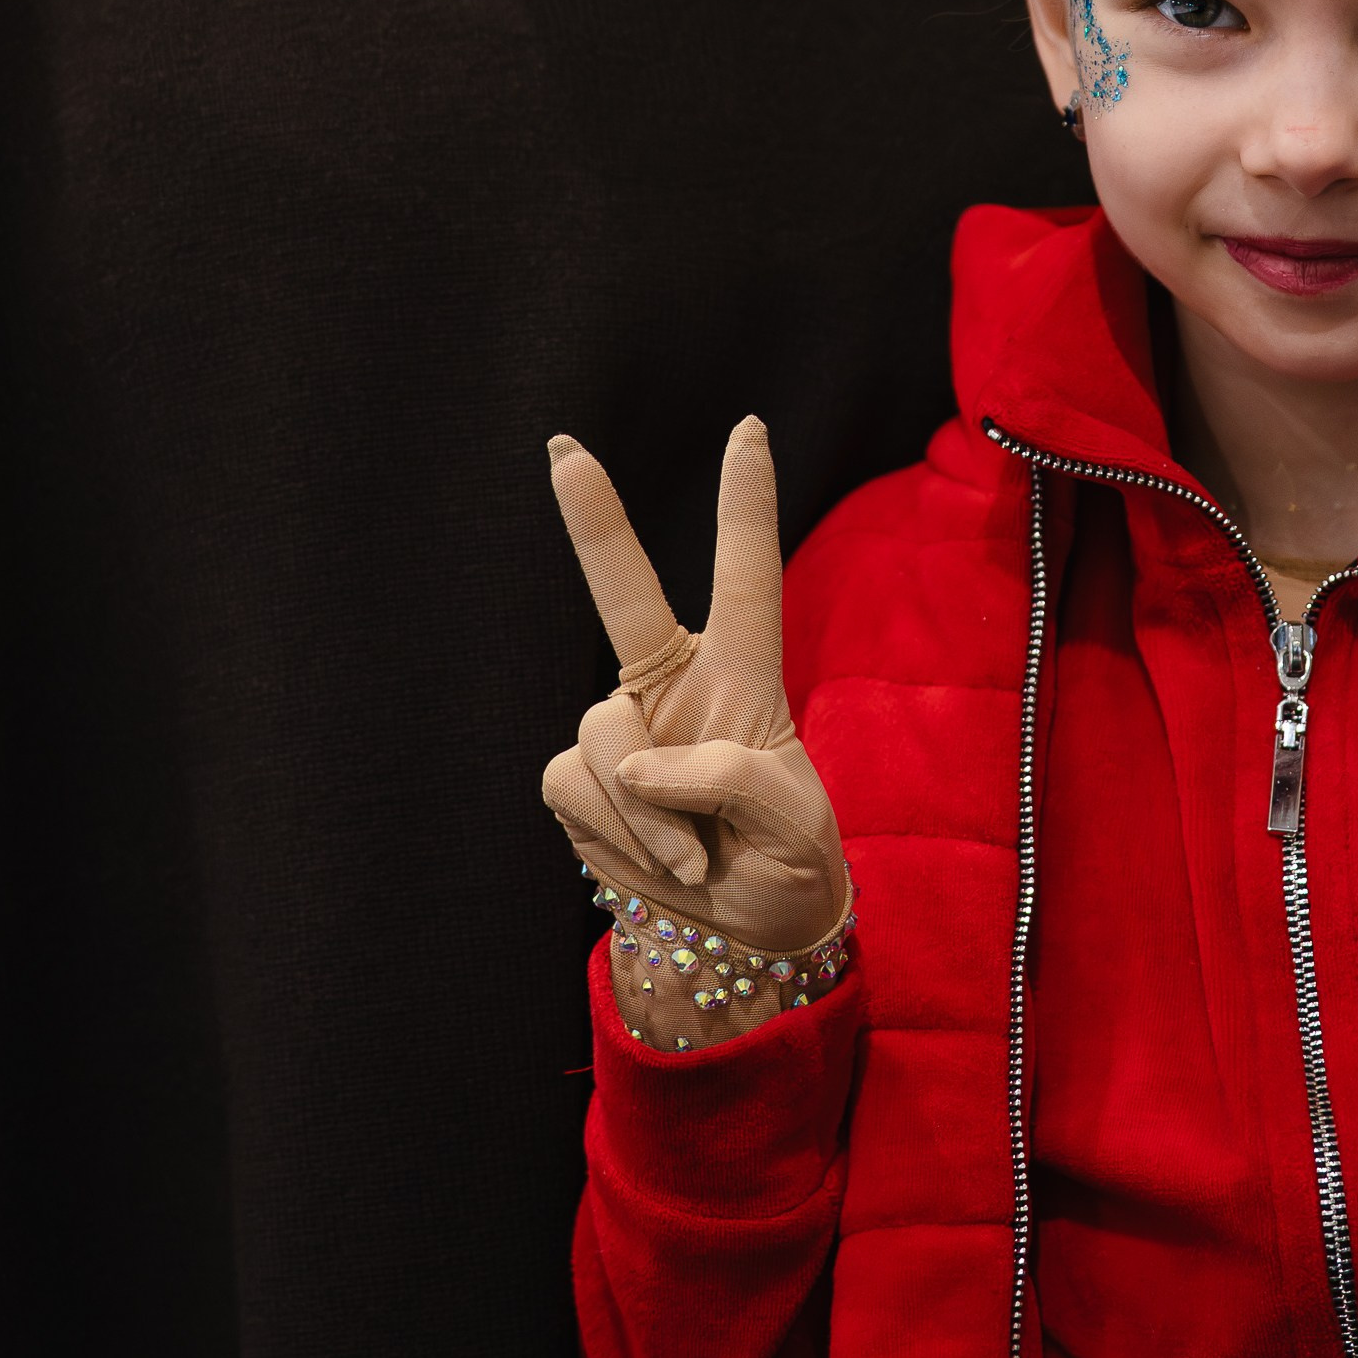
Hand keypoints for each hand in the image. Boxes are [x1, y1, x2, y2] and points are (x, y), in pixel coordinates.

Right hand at [542, 418, 847, 1044]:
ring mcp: (620, 730)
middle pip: (625, 592)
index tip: (749, 429)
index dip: (746, 505)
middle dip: (592, 520)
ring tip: (697, 854)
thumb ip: (727, 778)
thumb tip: (637, 763)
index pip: (747, 578)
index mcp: (745, 675)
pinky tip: (659, 859)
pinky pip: (582, 788)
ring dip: (653, 814)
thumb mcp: (795, 823)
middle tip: (562, 449)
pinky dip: (624, 834)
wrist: (744, 928)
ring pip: (608, 741)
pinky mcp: (577, 778)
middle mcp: (674, 686)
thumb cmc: (787, 856)